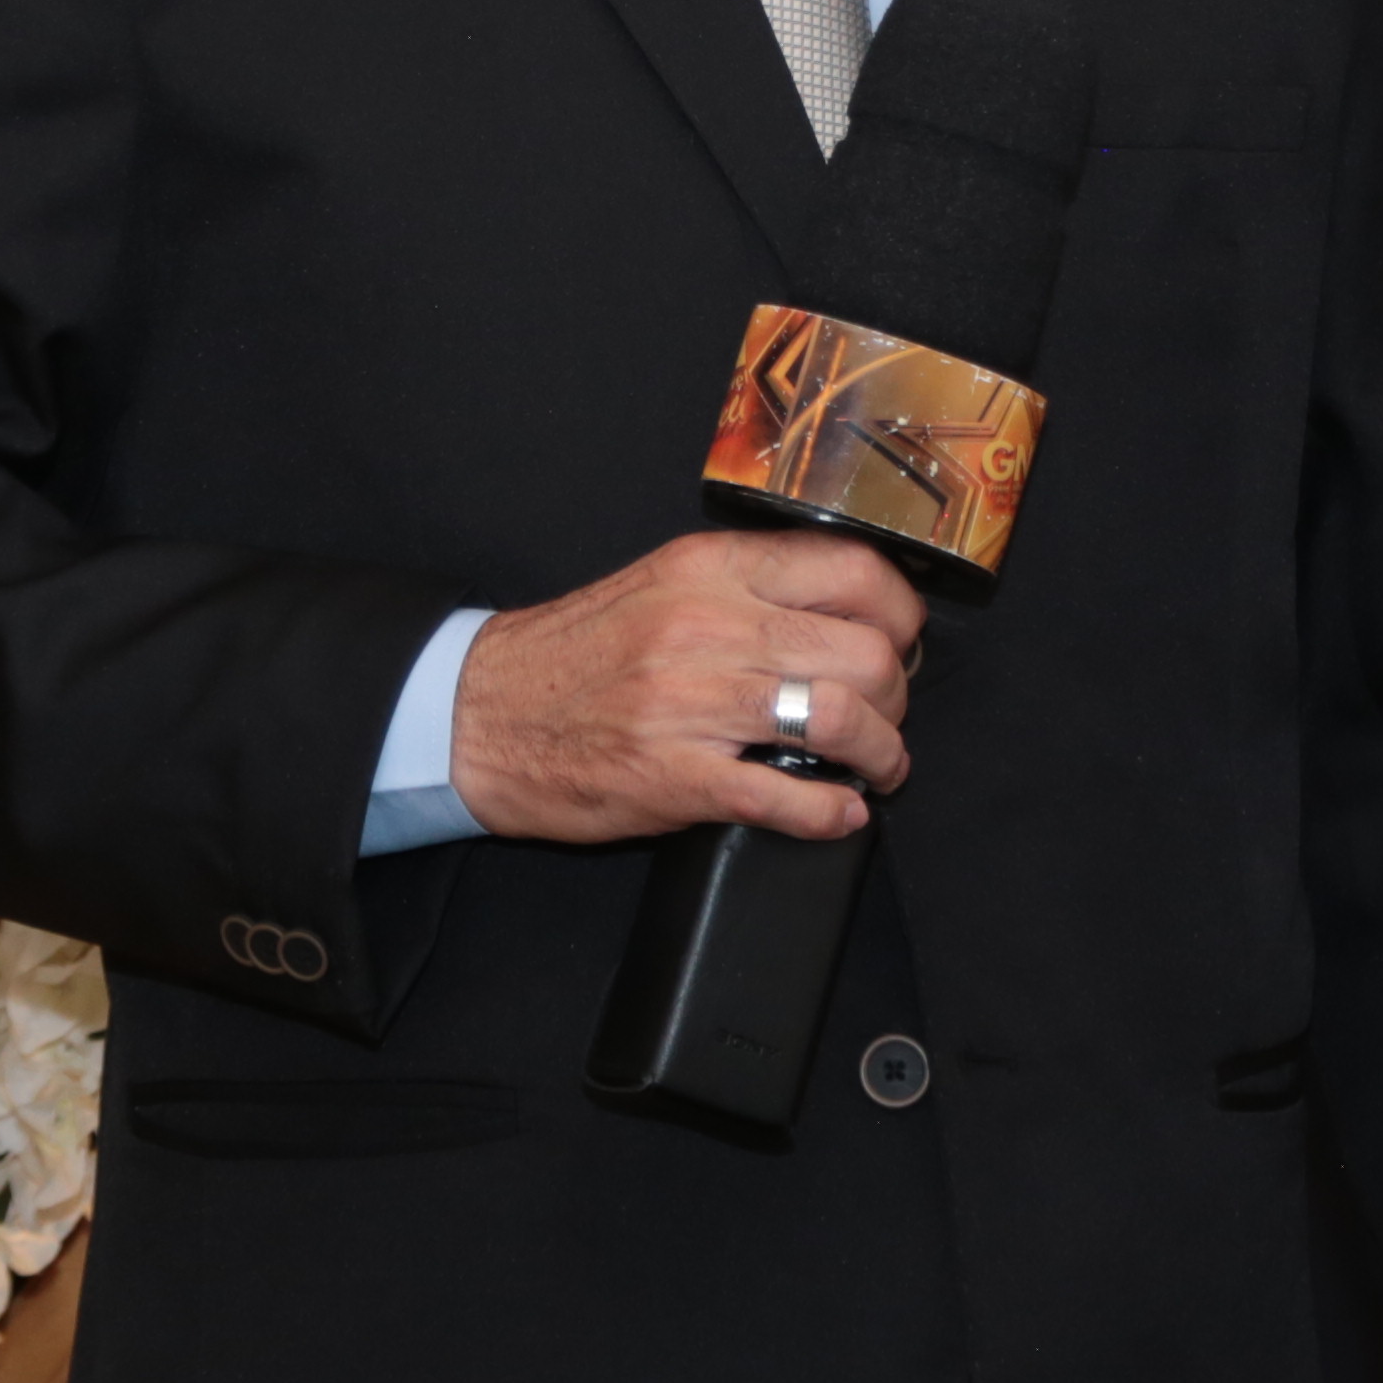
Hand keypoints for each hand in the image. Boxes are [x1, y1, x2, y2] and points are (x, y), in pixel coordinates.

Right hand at [449, 528, 922, 841]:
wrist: (481, 712)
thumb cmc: (579, 653)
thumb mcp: (664, 585)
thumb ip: (749, 588)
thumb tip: (846, 614)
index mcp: (711, 569)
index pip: (854, 570)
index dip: (901, 613)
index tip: (900, 641)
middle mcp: (709, 626)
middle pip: (864, 651)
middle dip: (898, 695)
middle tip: (888, 715)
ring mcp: (693, 704)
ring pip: (841, 719)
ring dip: (882, 754)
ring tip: (878, 767)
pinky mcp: (676, 777)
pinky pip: (786, 796)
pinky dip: (832, 813)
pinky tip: (840, 813)